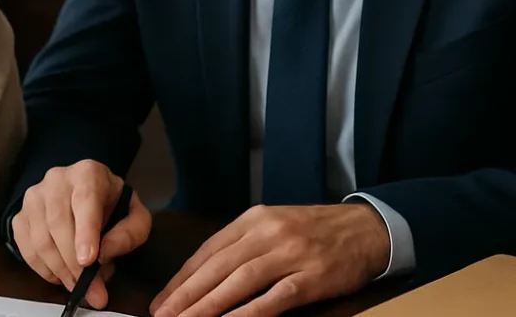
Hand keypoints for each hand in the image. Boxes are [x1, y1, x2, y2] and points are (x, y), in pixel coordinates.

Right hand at [12, 160, 151, 309]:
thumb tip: (105, 253)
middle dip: (74, 263)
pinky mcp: (20, 215)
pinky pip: (26, 248)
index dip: (85, 232)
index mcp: (88, 173)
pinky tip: (59, 274)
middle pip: (58, 223)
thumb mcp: (134, 216)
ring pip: (41, 238)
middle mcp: (57, 179)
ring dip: (59, 270)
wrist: (84, 192)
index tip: (89, 261)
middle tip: (90, 289)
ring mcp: (34, 196)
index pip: (85, 200)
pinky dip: (42, 269)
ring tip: (77, 284)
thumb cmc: (110, 205)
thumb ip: (129, 234)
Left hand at [149, 203, 390, 316]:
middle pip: (217, 267)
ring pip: (240, 281)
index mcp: (252, 220)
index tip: (161, 300)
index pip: (207, 251)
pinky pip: (275, 297)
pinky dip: (249, 312)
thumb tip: (203, 276)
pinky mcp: (311, 277)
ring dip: (209, 305)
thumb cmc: (312, 230)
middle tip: (162, 315)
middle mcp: (266, 233)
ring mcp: (290, 254)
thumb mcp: (272, 225)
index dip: (182, 278)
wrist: (365, 228)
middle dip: (186, 294)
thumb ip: (241, 246)